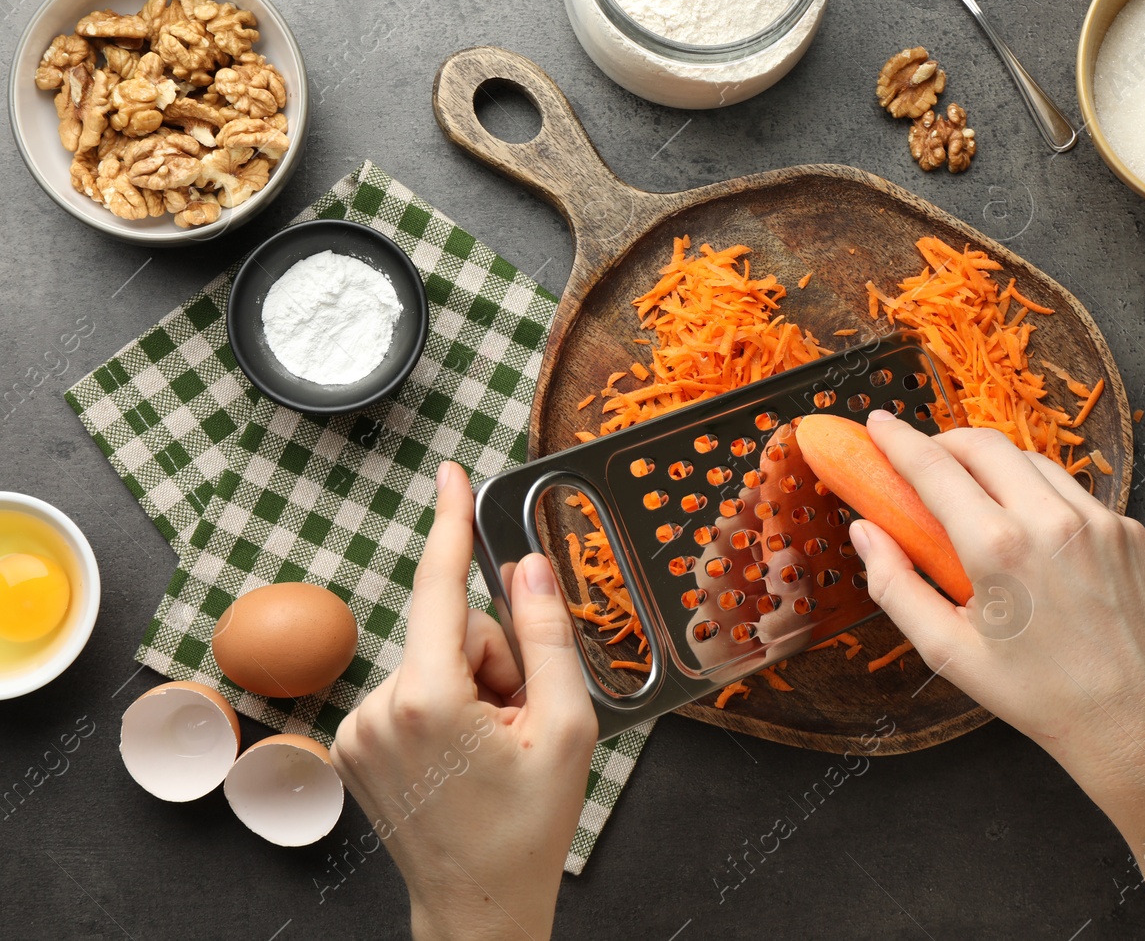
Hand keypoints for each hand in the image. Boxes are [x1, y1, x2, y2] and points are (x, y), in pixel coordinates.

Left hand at [330, 461, 597, 940]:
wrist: (478, 905)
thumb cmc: (526, 829)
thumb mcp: (566, 726)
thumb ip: (548, 635)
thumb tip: (529, 566)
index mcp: (429, 699)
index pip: (441, 588)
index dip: (449, 524)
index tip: (449, 473)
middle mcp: (378, 707)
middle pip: (454, 630)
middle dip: (497, 661)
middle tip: (520, 723)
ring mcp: (358, 730)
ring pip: (435, 659)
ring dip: (473, 689)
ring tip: (491, 749)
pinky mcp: (353, 745)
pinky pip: (412, 689)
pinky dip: (445, 709)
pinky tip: (463, 755)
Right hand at [848, 412, 1144, 815]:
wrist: (1132, 723)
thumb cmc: (1035, 696)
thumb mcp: (948, 652)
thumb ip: (894, 585)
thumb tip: (864, 532)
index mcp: (999, 548)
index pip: (934, 467)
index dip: (898, 440)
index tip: (878, 422)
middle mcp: (1051, 520)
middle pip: (984, 444)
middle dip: (945, 441)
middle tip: (922, 460)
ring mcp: (1099, 519)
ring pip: (1031, 460)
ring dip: (994, 465)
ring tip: (975, 496)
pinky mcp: (1129, 529)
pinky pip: (1073, 491)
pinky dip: (1039, 494)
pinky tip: (1029, 530)